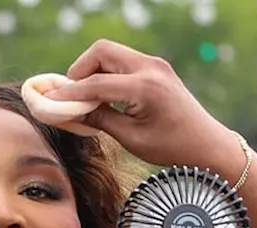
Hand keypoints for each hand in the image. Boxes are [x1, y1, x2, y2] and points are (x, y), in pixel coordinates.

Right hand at [46, 39, 244, 176]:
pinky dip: (107, 73)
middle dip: (80, 70)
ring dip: (93, 70)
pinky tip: (103, 95)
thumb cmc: (172, 147)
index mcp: (145, 87)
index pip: (96, 83)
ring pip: (110, 52)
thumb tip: (69, 111)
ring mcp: (155, 64)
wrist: (207, 144)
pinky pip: (123, 61)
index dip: (69, 92)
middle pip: (101, 51)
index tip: (49, 100)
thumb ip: (99, 119)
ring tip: (86, 97)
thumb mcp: (131, 138)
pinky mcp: (156, 68)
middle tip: (71, 95)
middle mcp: (151, 68)